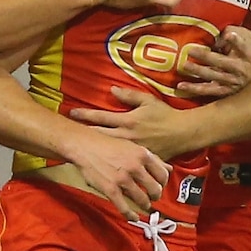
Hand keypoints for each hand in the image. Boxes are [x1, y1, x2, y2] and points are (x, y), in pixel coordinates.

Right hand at [64, 128, 169, 219]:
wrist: (84, 145)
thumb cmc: (107, 144)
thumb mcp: (132, 146)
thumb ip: (151, 158)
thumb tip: (169, 168)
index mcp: (143, 155)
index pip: (163, 175)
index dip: (163, 183)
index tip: (159, 186)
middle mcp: (135, 167)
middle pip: (155, 189)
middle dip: (156, 196)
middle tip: (153, 197)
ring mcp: (123, 179)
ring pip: (142, 199)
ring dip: (145, 205)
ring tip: (144, 205)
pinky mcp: (110, 189)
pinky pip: (124, 207)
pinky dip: (131, 215)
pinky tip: (133, 218)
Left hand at [71, 86, 192, 161]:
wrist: (182, 134)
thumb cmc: (165, 115)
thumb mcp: (148, 101)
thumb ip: (129, 95)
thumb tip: (112, 89)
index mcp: (128, 120)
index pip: (102, 117)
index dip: (85, 114)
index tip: (72, 112)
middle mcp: (127, 136)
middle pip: (99, 135)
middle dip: (83, 132)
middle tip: (67, 131)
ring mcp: (131, 149)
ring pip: (107, 149)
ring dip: (92, 147)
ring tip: (76, 147)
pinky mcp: (137, 160)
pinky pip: (120, 160)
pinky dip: (108, 160)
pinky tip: (96, 162)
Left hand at [176, 27, 250, 98]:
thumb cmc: (247, 54)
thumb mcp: (247, 39)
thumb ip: (235, 31)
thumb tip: (218, 34)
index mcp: (247, 54)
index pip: (243, 46)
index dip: (236, 41)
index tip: (228, 35)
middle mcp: (240, 69)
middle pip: (222, 62)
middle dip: (206, 57)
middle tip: (191, 50)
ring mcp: (231, 82)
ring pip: (212, 76)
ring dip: (198, 71)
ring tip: (185, 65)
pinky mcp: (223, 92)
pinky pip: (207, 90)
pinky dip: (194, 89)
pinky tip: (181, 85)